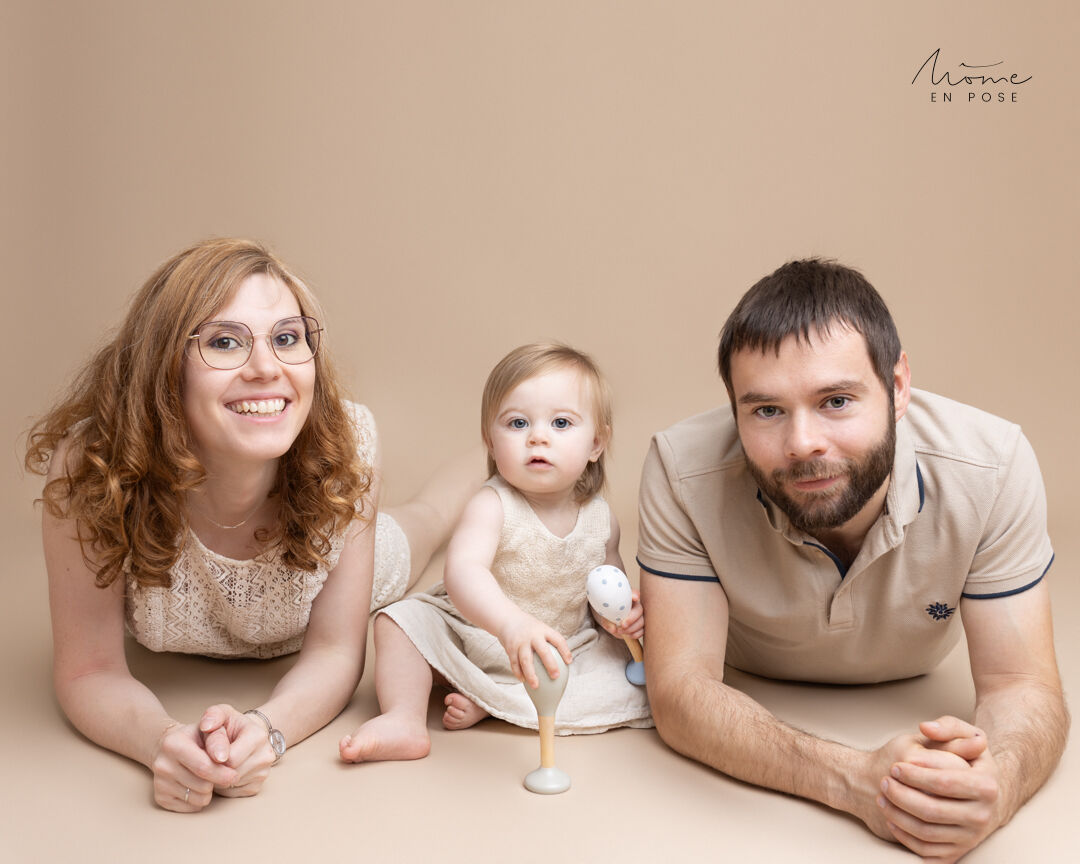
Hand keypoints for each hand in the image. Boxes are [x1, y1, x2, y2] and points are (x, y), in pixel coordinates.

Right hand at [150, 720, 236, 812]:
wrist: (171, 747)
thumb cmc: (196, 738)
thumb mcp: (209, 730)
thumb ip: (219, 740)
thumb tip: (224, 758)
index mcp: (173, 744)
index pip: (204, 767)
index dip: (224, 773)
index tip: (235, 774)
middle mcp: (162, 765)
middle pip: (203, 786)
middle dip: (218, 782)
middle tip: (224, 775)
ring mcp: (159, 783)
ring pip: (199, 799)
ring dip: (209, 791)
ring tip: (208, 778)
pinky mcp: (161, 798)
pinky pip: (191, 808)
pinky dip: (199, 799)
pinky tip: (197, 786)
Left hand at [198, 704, 275, 797]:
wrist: (245, 735)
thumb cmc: (230, 725)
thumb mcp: (221, 714)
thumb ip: (212, 716)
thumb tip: (207, 726)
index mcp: (258, 735)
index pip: (230, 759)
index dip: (213, 757)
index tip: (208, 751)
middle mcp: (266, 755)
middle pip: (231, 773)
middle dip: (217, 768)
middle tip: (212, 757)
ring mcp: (264, 772)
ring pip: (230, 784)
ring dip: (219, 777)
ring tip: (219, 763)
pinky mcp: (257, 786)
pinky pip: (233, 793)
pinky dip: (225, 785)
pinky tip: (225, 771)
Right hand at [497, 611, 571, 688]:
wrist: (508, 619)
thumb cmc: (529, 628)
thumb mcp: (541, 629)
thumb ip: (550, 641)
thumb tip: (564, 662)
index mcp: (544, 630)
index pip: (557, 639)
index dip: (564, 650)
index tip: (568, 662)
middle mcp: (533, 635)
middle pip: (543, 651)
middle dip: (550, 665)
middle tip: (555, 676)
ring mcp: (521, 642)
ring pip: (526, 660)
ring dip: (531, 674)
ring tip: (536, 686)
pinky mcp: (511, 649)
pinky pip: (515, 663)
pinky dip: (518, 673)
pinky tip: (523, 680)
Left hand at [597, 591, 643, 641]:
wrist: (610, 622)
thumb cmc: (608, 615)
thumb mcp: (604, 616)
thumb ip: (607, 622)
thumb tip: (613, 629)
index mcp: (627, 598)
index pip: (634, 593)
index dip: (635, 594)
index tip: (634, 598)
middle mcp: (635, 605)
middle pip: (640, 610)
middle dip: (632, 619)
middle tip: (622, 625)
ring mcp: (640, 616)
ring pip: (642, 622)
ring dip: (632, 629)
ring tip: (620, 631)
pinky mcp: (641, 625)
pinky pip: (642, 630)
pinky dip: (635, 634)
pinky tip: (627, 635)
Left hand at [878, 716, 1001, 862]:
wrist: (985, 796)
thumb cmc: (969, 761)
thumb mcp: (967, 736)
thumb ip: (948, 726)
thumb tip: (926, 728)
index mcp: (987, 787)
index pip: (944, 783)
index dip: (914, 776)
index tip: (895, 767)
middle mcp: (983, 816)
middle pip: (932, 811)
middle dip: (900, 796)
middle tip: (883, 782)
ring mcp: (971, 837)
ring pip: (926, 833)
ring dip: (897, 815)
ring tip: (882, 797)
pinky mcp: (958, 853)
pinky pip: (926, 851)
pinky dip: (904, 837)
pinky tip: (891, 819)